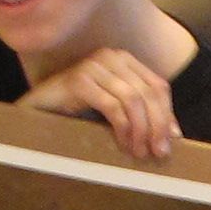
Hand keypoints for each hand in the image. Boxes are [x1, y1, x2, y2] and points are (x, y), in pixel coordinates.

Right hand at [21, 46, 184, 163]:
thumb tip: (173, 134)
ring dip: (141, 130)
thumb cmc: (77, 110)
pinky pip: (112, 107)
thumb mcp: (114, 108)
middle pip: (148, 93)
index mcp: (123, 60)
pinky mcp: (79, 80)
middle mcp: (110, 57)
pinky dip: (123, 128)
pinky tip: (124, 144)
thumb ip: (140, 113)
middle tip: (159, 152)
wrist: (37, 111)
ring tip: (140, 152)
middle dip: (158, 125)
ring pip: (133, 100)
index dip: (168, 113)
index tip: (172, 139)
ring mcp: (94, 66)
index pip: (157, 85)